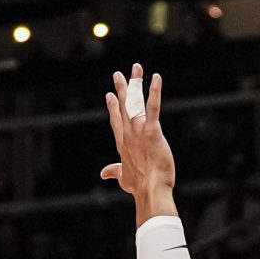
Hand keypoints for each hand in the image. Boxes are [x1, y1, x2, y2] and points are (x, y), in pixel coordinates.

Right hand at [101, 64, 174, 216]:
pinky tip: (155, 78)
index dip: (113, 107)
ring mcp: (138, 130)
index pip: (116, 121)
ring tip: (136, 68)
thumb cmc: (140, 186)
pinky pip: (153, 107)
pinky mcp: (152, 130)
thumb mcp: (124, 178)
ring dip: (135, 83)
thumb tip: (103, 173)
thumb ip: (114, 171)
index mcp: (122, 144)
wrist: (150, 190)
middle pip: (123, 106)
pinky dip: (154, 92)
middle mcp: (128, 134)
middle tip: (118, 74)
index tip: (110, 95)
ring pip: (135, 102)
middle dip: (121, 88)